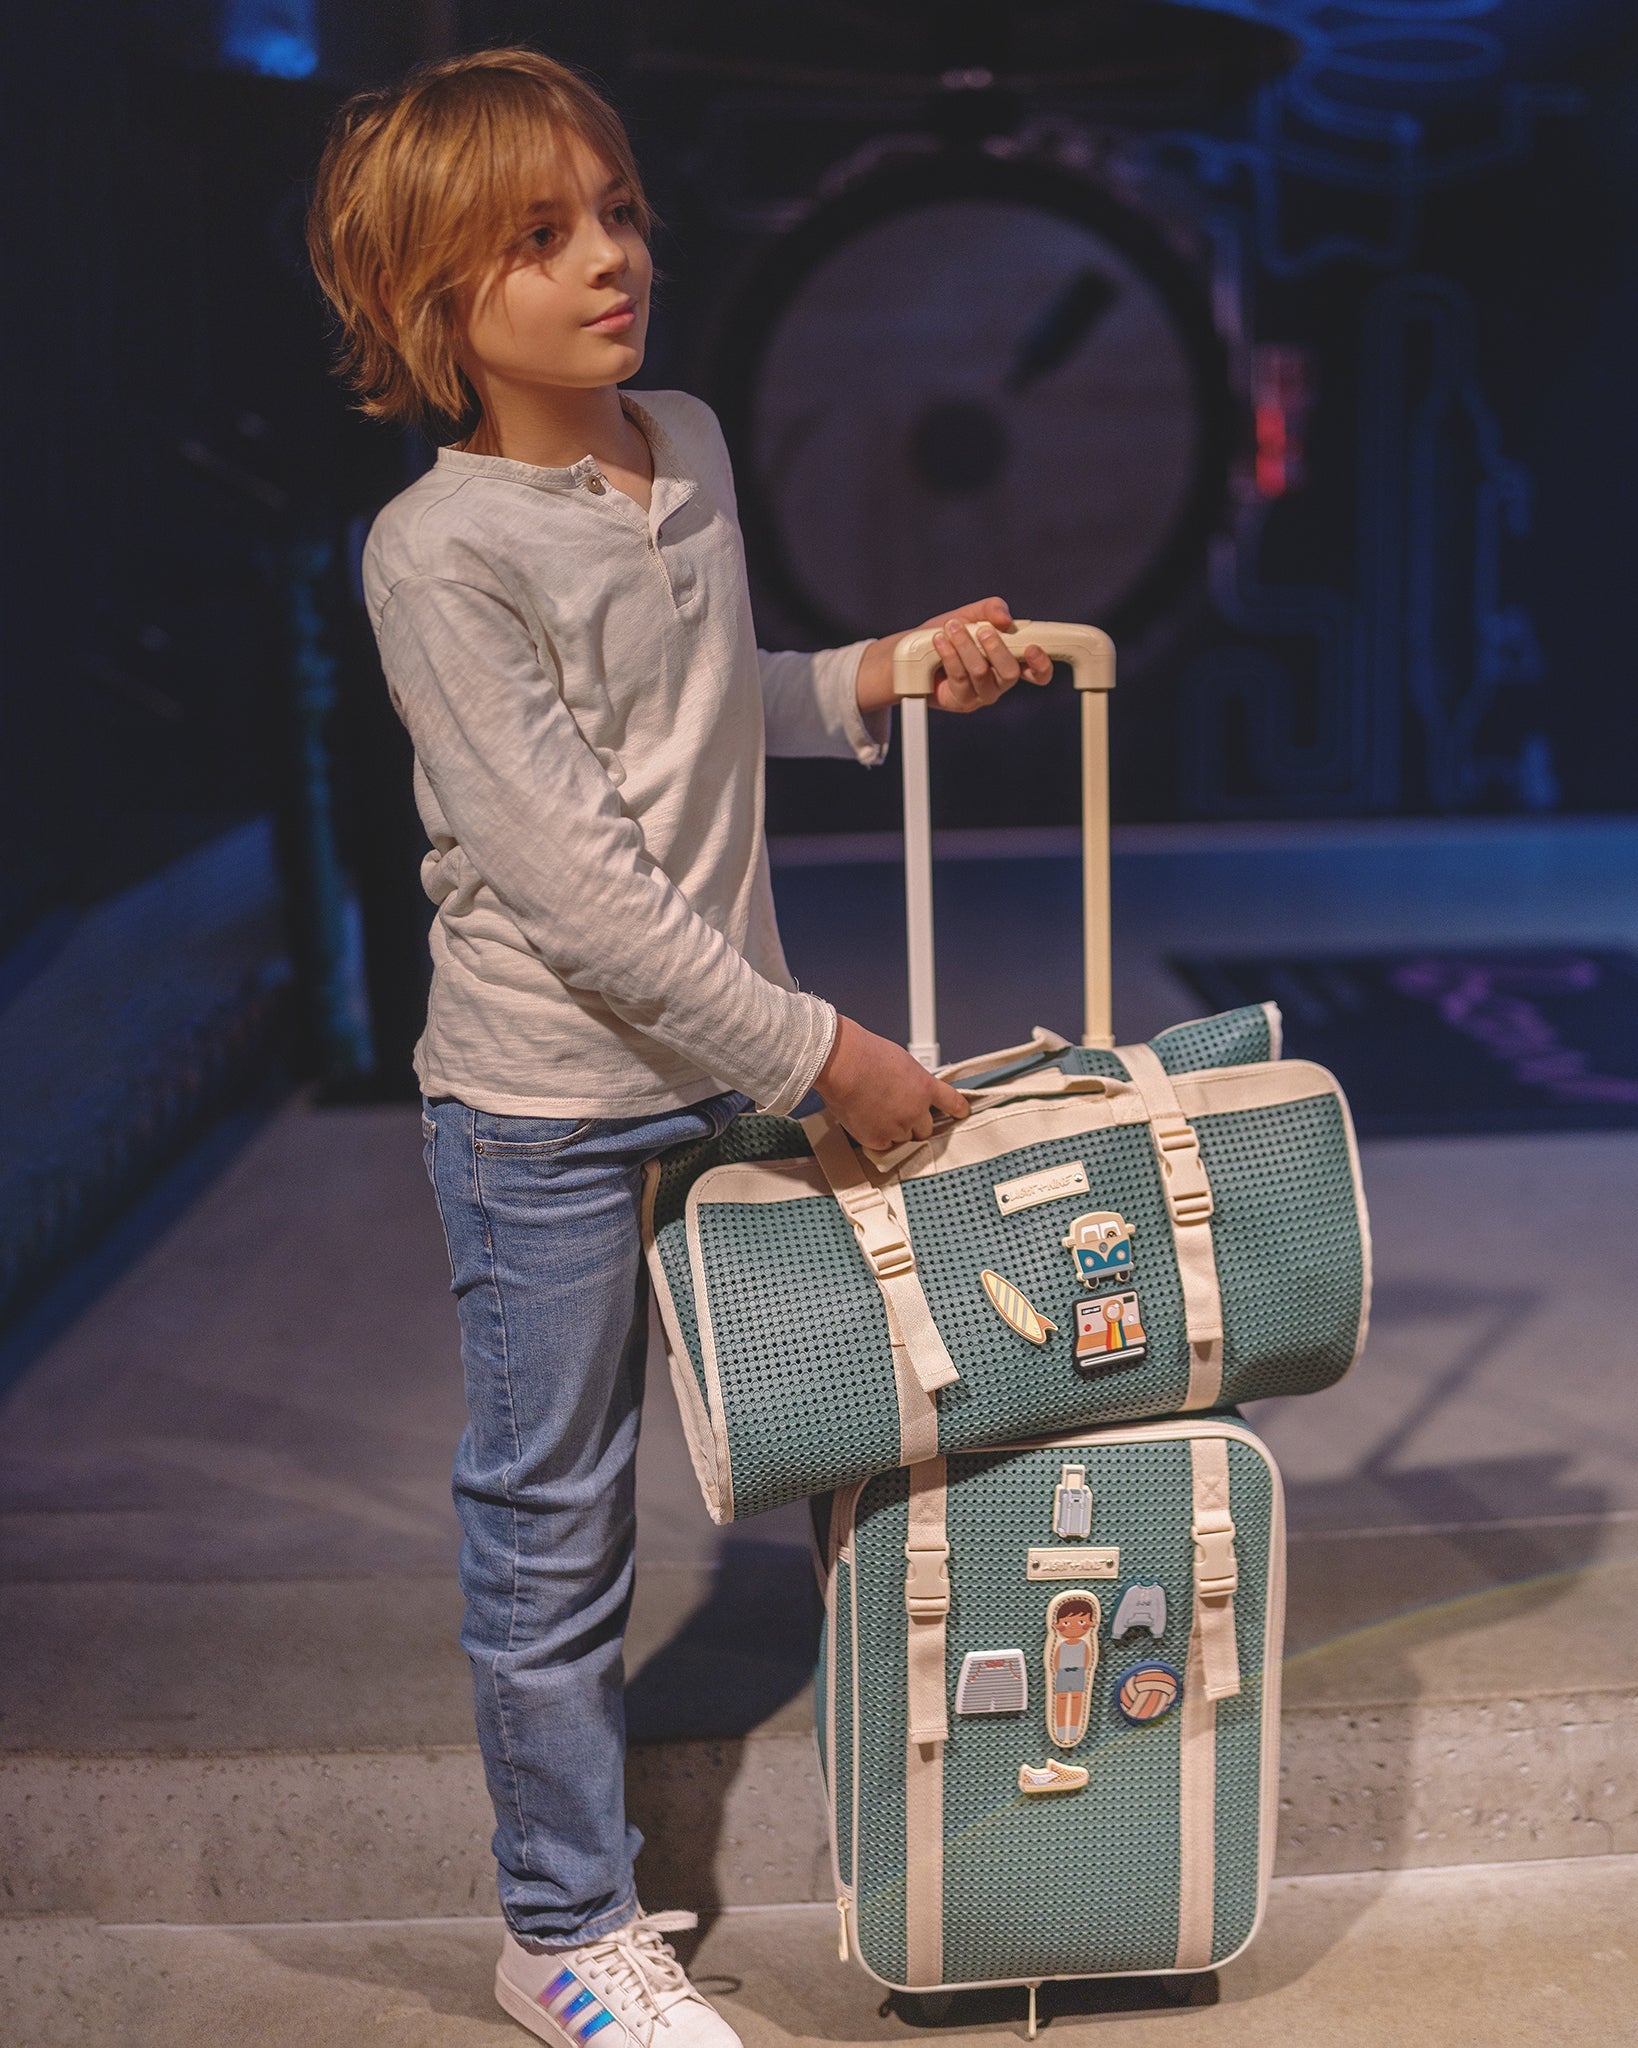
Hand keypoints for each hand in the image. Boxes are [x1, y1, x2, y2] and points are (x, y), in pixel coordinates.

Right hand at [815, 1016, 969, 1151]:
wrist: (843, 1063)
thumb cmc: (865, 1054)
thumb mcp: (900, 1061)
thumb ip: (909, 1081)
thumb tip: (905, 1090)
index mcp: (925, 1087)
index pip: (951, 1102)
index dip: (958, 1109)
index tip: (962, 1113)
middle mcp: (916, 1110)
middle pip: (925, 1129)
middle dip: (914, 1124)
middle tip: (895, 1113)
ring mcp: (898, 1127)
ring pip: (903, 1139)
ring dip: (893, 1131)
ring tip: (873, 1113)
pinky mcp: (878, 1139)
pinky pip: (883, 1147)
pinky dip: (875, 1138)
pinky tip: (864, 1122)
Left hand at [855, 596, 1052, 715]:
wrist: (915, 651)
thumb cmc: (950, 633)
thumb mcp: (972, 614)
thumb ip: (991, 609)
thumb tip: (1005, 618)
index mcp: (1011, 661)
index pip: (1038, 672)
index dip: (1042, 665)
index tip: (1034, 649)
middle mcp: (1000, 682)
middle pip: (1010, 673)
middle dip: (996, 649)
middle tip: (983, 630)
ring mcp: (981, 694)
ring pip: (981, 674)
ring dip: (966, 648)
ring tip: (952, 629)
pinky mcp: (961, 701)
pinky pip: (959, 679)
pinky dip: (950, 656)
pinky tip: (941, 641)